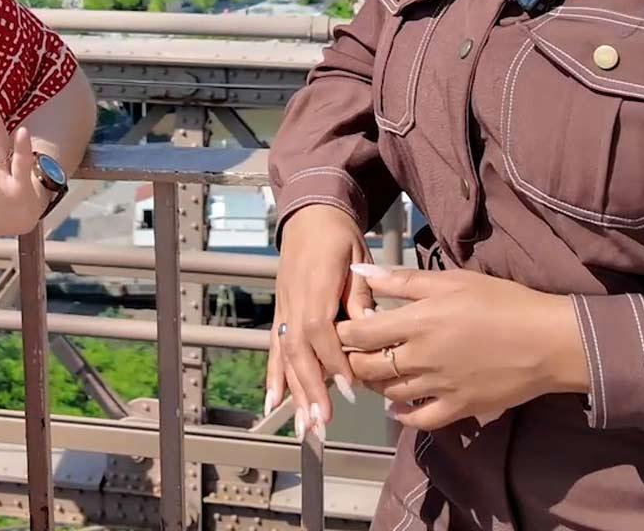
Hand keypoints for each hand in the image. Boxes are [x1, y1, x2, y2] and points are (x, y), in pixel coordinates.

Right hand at [266, 204, 375, 439]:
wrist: (310, 216)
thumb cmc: (338, 237)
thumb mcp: (357, 258)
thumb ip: (360, 295)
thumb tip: (369, 327)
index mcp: (315, 288)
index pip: (320, 331)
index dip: (332, 360)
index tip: (349, 388)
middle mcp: (294, 303)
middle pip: (298, 352)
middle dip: (310, 390)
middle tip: (322, 422)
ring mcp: (284, 311)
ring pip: (284, 356)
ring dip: (293, 393)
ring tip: (301, 426)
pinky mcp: (281, 315)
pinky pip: (275, 349)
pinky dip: (274, 377)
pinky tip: (275, 403)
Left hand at [334, 264, 587, 431]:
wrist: (546, 342)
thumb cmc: (501, 301)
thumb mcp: (451, 280)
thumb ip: (402, 280)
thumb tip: (361, 274)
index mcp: (417, 322)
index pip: (359, 333)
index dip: (343, 331)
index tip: (341, 326)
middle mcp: (421, 358)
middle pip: (368, 367)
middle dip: (354, 359)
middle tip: (355, 350)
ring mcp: (438, 387)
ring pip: (389, 393)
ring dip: (376, 384)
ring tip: (378, 370)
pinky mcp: (457, 408)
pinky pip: (419, 420)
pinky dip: (403, 415)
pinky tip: (398, 406)